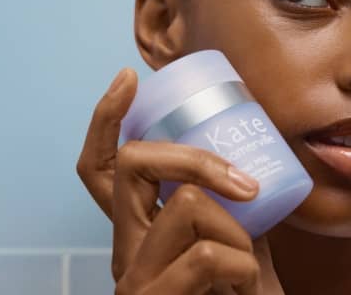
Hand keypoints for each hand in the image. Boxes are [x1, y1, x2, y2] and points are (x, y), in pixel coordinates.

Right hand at [77, 68, 284, 293]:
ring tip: (251, 269)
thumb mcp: (237, 258)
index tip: (129, 78)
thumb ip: (233, 220)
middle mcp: (122, 251)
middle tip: (243, 181)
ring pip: (184, 204)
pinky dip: (245, 267)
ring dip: (238, 229)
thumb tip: (252, 170)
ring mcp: (132, 277)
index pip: (98, 169)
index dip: (105, 120)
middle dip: (190, 157)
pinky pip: (209, 255)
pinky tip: (248, 293)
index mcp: (136, 235)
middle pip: (129, 167)